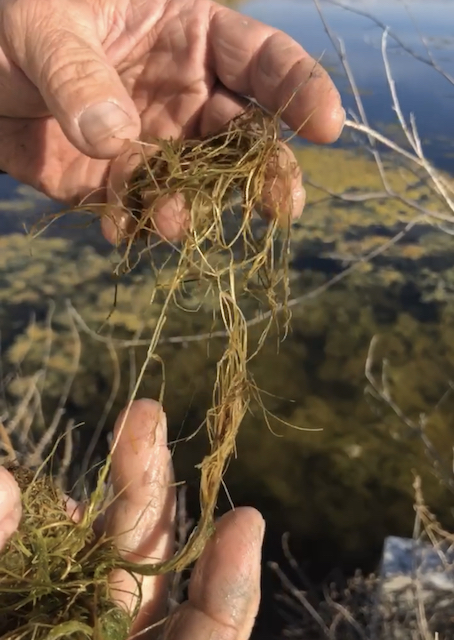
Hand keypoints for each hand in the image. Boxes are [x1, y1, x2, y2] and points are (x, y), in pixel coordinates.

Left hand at [0, 0, 343, 241]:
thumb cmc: (8, 16)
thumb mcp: (42, 23)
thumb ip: (80, 76)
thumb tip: (119, 140)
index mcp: (187, 34)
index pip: (261, 60)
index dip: (299, 89)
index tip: (326, 125)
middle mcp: (181, 93)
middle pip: (242, 136)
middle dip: (264, 172)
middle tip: (281, 207)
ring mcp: (151, 142)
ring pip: (195, 183)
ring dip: (193, 207)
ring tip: (177, 224)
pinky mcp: (114, 182)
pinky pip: (137, 208)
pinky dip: (132, 223)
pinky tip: (122, 230)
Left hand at [0, 399, 263, 639]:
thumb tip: (7, 482)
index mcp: (39, 603)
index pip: (66, 539)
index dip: (87, 486)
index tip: (103, 437)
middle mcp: (86, 622)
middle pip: (124, 545)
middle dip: (140, 476)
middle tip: (146, 409)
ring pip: (172, 581)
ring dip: (195, 519)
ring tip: (212, 456)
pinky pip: (213, 635)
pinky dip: (233, 588)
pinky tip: (244, 524)